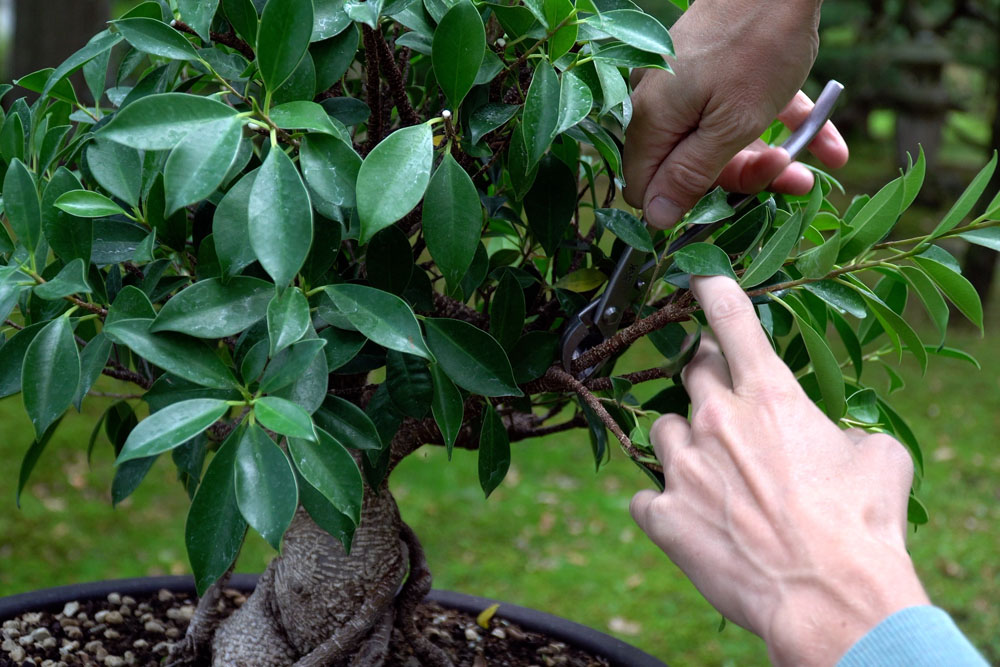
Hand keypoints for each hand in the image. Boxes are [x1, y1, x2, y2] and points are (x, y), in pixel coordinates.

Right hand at [623, 0, 848, 228]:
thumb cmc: (757, 47)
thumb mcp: (731, 124)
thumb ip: (692, 174)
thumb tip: (654, 218)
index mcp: (652, 120)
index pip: (649, 187)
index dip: (685, 204)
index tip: (733, 203)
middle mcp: (660, 103)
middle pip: (690, 165)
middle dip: (742, 177)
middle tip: (791, 180)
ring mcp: (687, 84)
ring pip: (720, 139)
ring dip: (769, 158)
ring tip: (813, 168)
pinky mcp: (714, 68)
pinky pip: (741, 108)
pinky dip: (781, 126)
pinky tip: (827, 147)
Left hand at [630, 276, 929, 665]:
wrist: (830, 599)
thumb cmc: (862, 527)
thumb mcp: (878, 459)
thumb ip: (845, 429)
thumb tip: (836, 437)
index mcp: (769, 395)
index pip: (731, 321)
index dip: (711, 291)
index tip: (698, 276)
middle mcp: (717, 419)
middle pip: (692, 372)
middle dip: (707, 378)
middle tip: (727, 406)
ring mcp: (684, 466)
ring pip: (661, 428)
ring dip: (683, 440)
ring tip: (712, 471)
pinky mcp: (663, 514)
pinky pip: (644, 495)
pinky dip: (662, 502)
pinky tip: (690, 518)